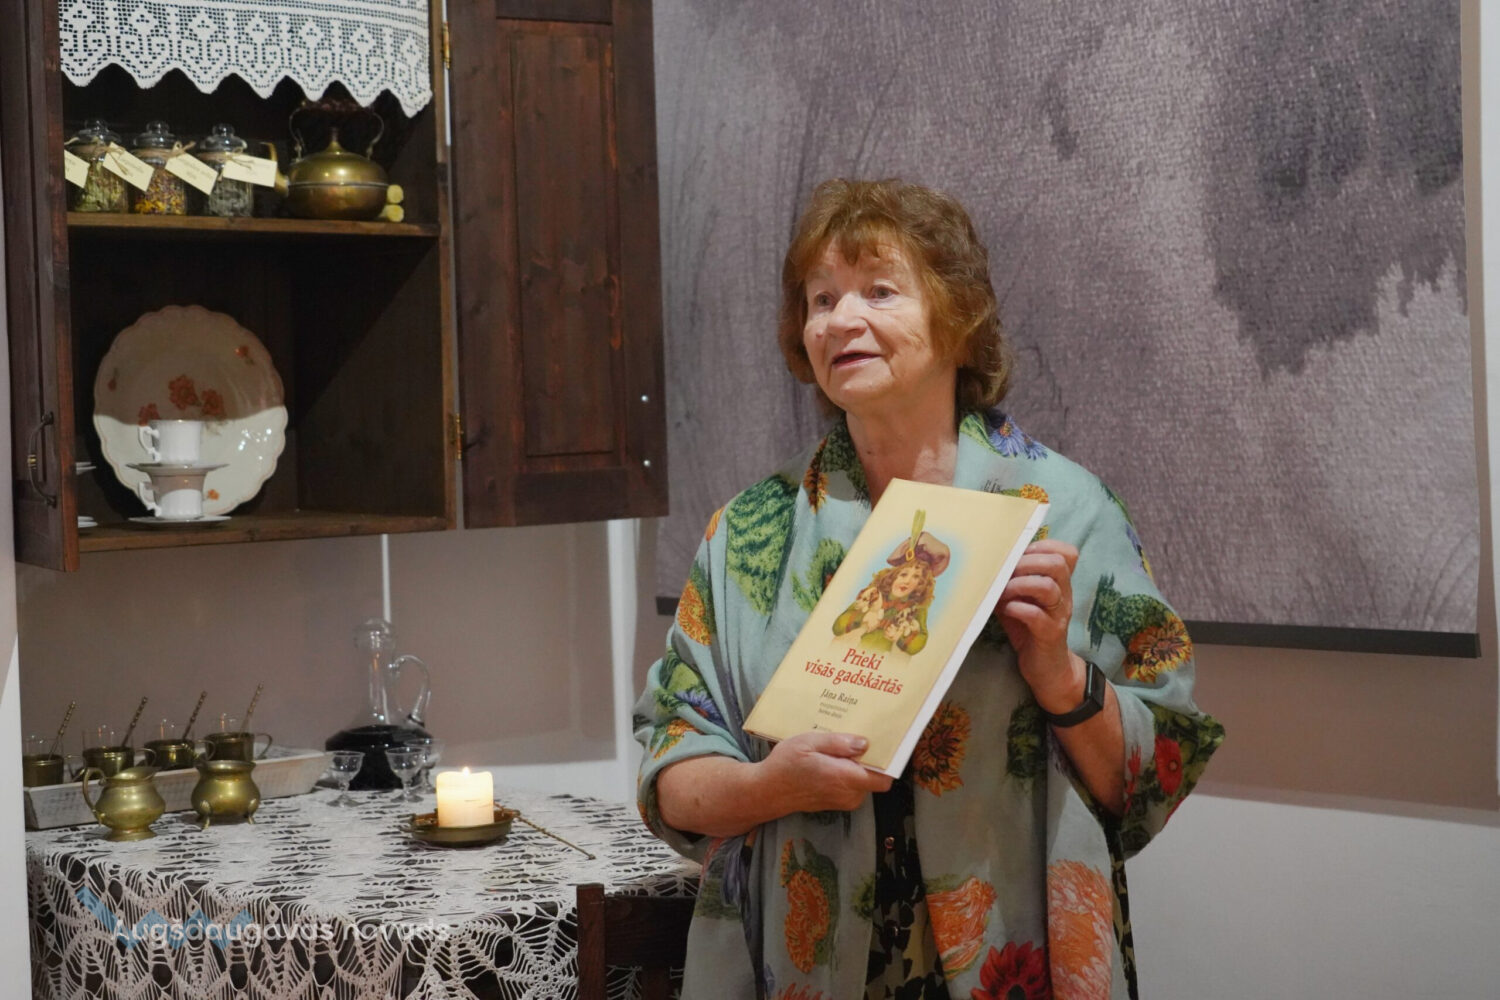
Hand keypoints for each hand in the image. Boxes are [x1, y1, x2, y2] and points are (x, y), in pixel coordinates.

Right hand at [757, 730, 891, 812]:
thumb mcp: (809, 743)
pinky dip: (848, 771)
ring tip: (841, 745)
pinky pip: (853, 784)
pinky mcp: (838, 801)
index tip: (888, 743)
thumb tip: (865, 744)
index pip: (883, 778)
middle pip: (875, 776)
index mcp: (844, 778)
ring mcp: (844, 800)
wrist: (768, 791)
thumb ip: (838, 743)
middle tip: (860, 735)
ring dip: (857, 764)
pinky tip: (833, 758)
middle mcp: (848, 793)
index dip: (889, 761)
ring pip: (864, 779)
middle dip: (871, 758)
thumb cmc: (786, 765)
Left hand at [994, 539, 1084, 709]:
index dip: (1044, 546)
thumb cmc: (1029, 629)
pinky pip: (1037, 616)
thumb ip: (1009, 580)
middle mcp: (1064, 596)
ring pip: (1048, 587)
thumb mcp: (1019, 599)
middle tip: (1006, 571)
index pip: (1067, 553)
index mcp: (1059, 584)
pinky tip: (1006, 610)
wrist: (1046, 668)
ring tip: (1003, 591)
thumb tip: (984, 561)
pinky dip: (1018, 608)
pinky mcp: (1050, 635)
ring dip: (1020, 584)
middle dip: (1027, 562)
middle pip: (1057, 564)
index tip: (1021, 553)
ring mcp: (1059, 615)